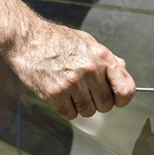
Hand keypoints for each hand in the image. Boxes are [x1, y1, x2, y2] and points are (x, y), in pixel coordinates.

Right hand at [9, 21, 135, 119]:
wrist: (27, 39)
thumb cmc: (58, 41)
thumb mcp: (89, 43)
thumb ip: (108, 60)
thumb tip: (122, 72)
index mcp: (102, 58)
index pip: (126, 89)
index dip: (123, 99)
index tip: (117, 99)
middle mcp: (90, 71)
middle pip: (106, 105)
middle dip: (99, 102)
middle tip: (87, 91)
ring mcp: (73, 84)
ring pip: (89, 112)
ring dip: (82, 106)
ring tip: (72, 90)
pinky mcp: (55, 94)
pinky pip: (70, 114)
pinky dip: (67, 109)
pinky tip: (61, 95)